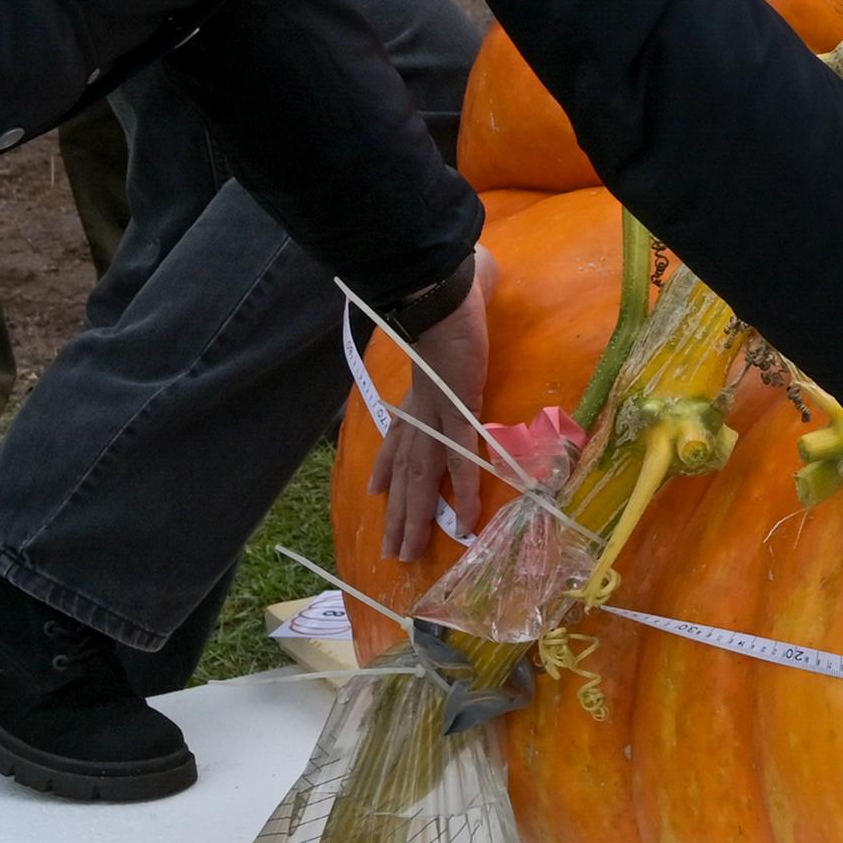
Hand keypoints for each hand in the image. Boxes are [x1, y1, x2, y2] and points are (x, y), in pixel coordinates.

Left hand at [373, 252, 494, 561]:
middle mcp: (423, 411)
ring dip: (419, 519)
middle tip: (394, 552)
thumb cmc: (450, 296)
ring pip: (425, 478)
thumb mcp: (445, 323)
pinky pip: (462, 463)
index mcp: (420, 393)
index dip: (388, 467)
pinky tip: (465, 523)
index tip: (377, 491)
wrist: (443, 288)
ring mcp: (439, 416)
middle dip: (400, 513)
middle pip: (409, 471)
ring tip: (411, 554)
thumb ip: (446, 328)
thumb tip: (462, 310)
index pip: (399, 438)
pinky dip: (464, 495)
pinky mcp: (459, 414)